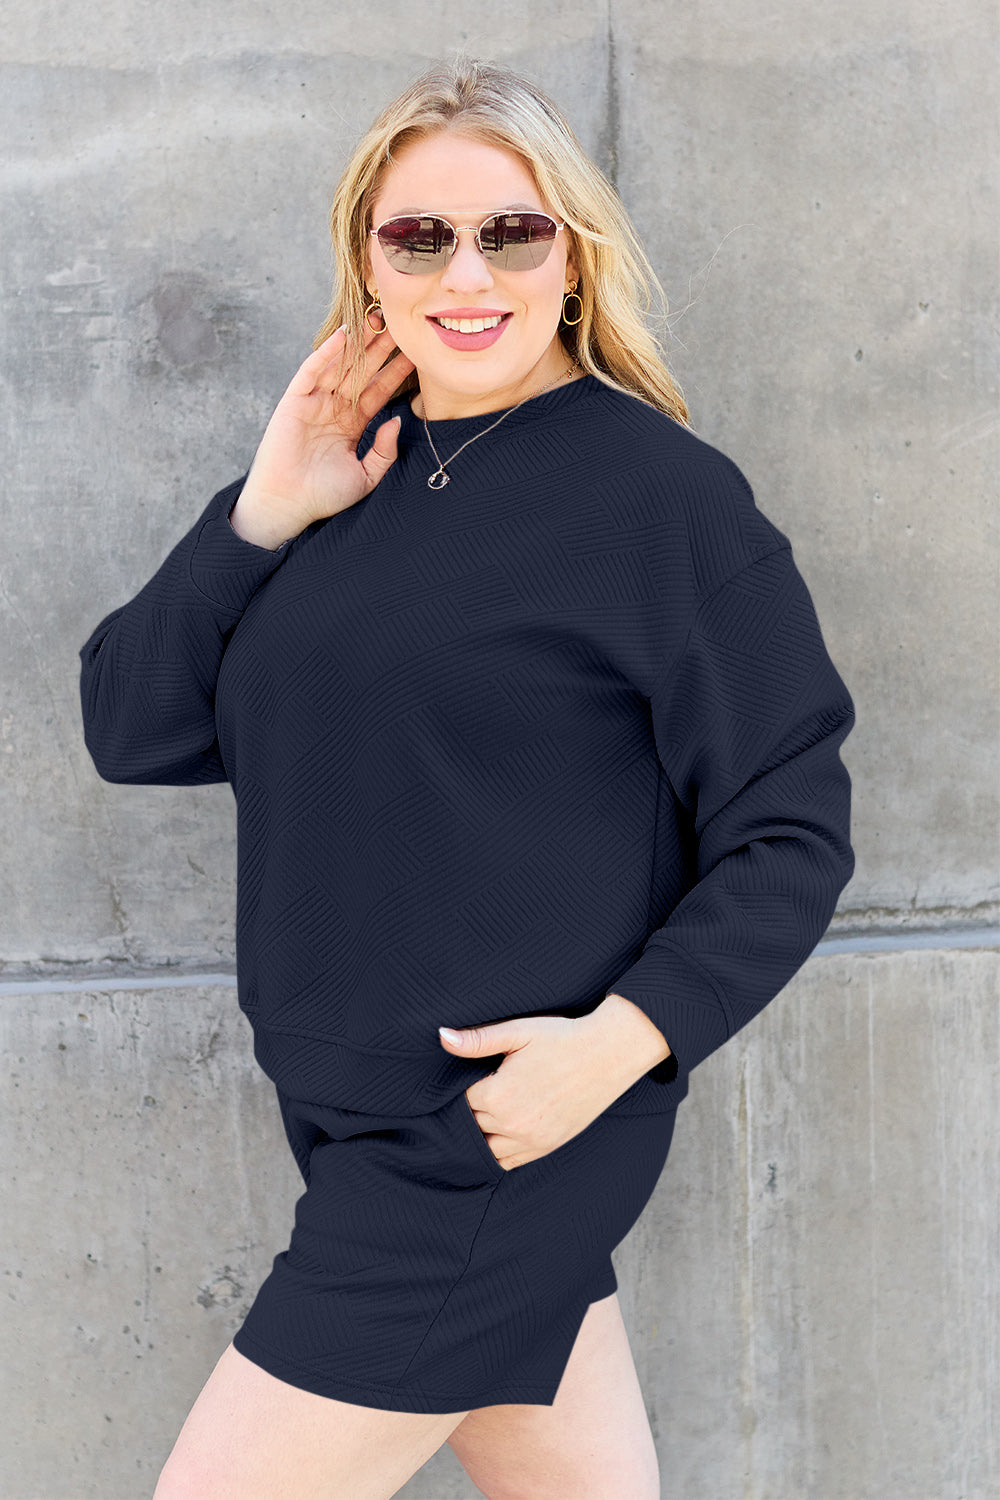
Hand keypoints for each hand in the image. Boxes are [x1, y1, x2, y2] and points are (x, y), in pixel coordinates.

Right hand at [228, 323, 415, 548]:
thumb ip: (385, 451)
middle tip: (399, 325)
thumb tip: (397, 421)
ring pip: (340, 366)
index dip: (395, 373)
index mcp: (352, 424)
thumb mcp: (366, 476)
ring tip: (376, 320)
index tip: (415, 355)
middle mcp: (334, 408)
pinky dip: (326, 353)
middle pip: (362, 371)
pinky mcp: (294, 401)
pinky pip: (312, 371)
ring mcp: (314, 402)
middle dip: (380, 349)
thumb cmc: (324, 496)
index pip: (379, 391)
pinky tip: (344, 336)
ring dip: (357, 343)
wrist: (288, 505)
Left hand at [439, 1003, 664, 1170]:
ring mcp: (531, 1140)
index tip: (469, 1074)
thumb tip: (442, 1036)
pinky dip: (498, 1152)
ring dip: (480, 1135)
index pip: (461, 1099)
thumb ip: (477, 1040)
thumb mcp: (518, 1031)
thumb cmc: (562, 1038)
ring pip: (486, 1149)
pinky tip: (497, 1135)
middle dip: (469, 1109)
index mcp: (500, 1094)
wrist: (609, 1054)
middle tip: (476, 1091)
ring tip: (485, 1113)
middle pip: (471, 1124)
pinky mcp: (547, 1146)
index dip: (462, 1086)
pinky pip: (509, 1161)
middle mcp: (513, 1124)